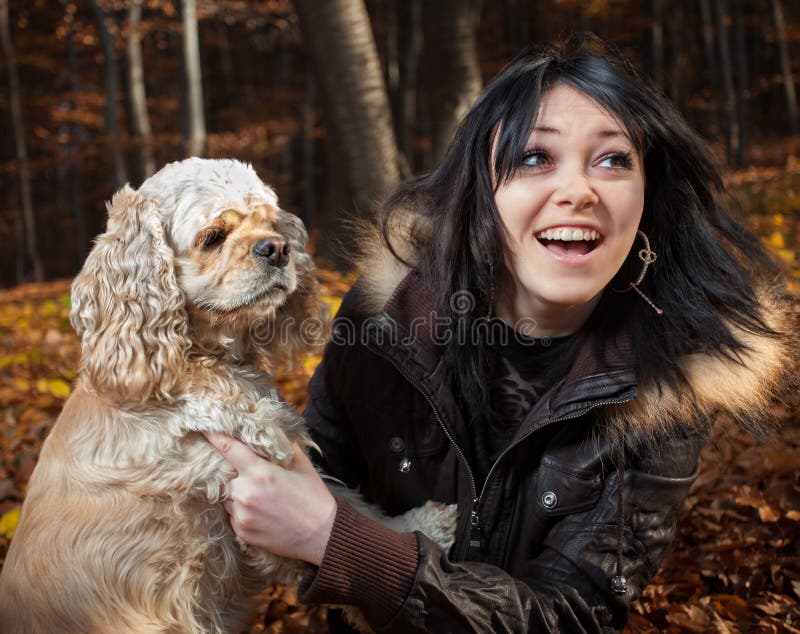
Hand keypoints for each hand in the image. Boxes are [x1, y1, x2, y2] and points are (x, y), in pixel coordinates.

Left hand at [204, 432, 336, 565]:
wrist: (323, 534)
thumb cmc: (314, 496)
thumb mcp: (302, 465)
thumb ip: (283, 446)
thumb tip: (271, 431)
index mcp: (261, 472)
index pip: (228, 448)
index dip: (214, 436)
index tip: (203, 428)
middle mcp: (246, 493)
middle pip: (223, 476)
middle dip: (230, 472)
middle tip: (245, 473)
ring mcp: (242, 515)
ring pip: (226, 497)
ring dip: (235, 493)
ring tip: (257, 494)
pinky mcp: (242, 533)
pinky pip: (232, 516)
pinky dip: (240, 510)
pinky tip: (260, 511)